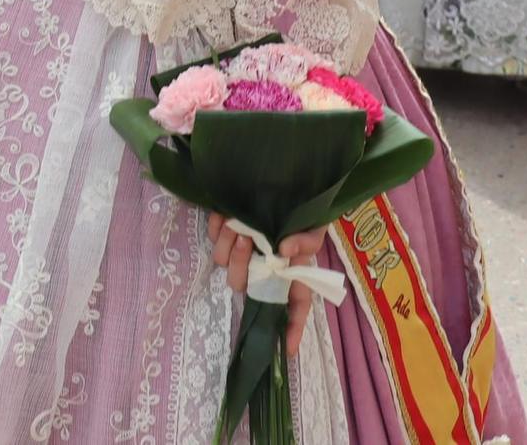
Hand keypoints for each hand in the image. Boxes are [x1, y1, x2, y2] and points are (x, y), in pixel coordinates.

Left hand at [208, 213, 325, 355]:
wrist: (275, 177)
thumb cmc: (301, 209)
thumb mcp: (313, 226)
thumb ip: (306, 241)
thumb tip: (284, 252)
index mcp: (288, 272)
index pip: (295, 306)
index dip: (293, 328)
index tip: (289, 349)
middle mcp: (263, 267)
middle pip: (245, 285)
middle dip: (240, 265)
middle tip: (245, 240)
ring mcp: (241, 252)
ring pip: (225, 264)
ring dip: (228, 243)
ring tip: (235, 221)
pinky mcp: (223, 235)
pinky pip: (213, 240)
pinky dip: (216, 227)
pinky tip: (224, 214)